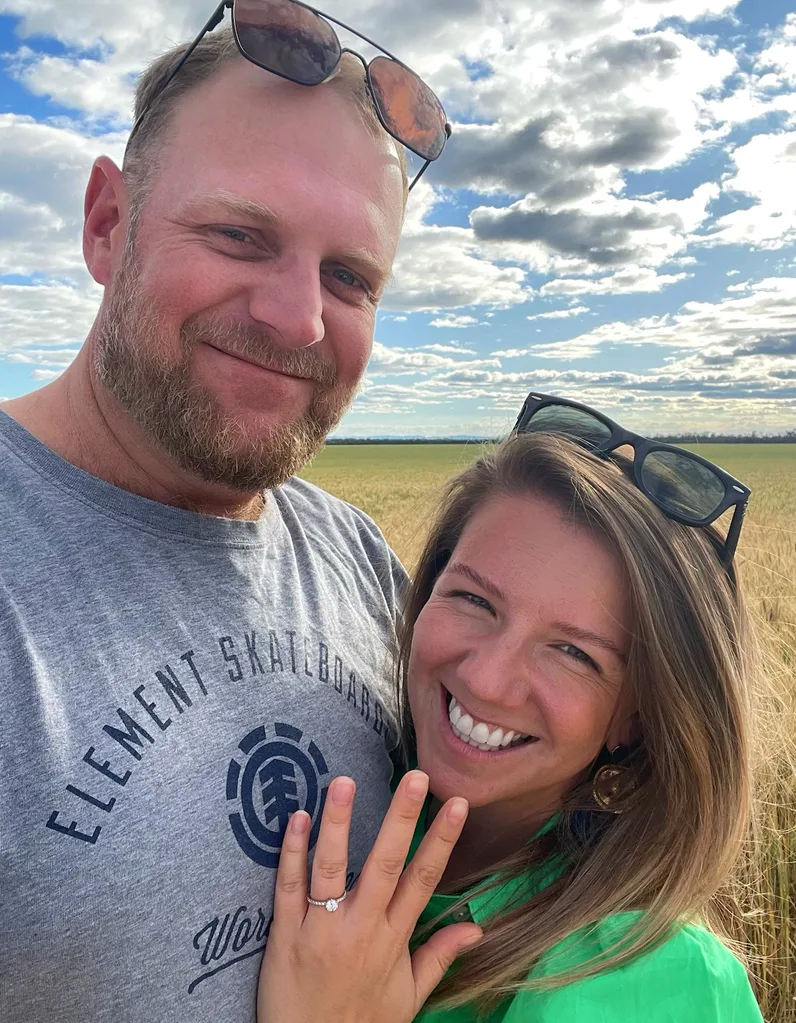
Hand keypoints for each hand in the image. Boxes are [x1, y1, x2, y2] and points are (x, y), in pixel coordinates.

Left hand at [257, 770, 481, 1022]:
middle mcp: (361, 929)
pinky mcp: (286, 935)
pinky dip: (291, 852)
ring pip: (332, 868)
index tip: (457, 804)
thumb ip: (438, 958)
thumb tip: (476, 927)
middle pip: (386, 864)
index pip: (423, 880)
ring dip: (339, 823)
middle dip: (402, 818)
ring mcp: (321, 929)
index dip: (442, 840)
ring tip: (345, 782)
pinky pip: (288, 888)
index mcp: (393, 939)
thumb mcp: (407, 999)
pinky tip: (296, 818)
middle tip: (416, 777)